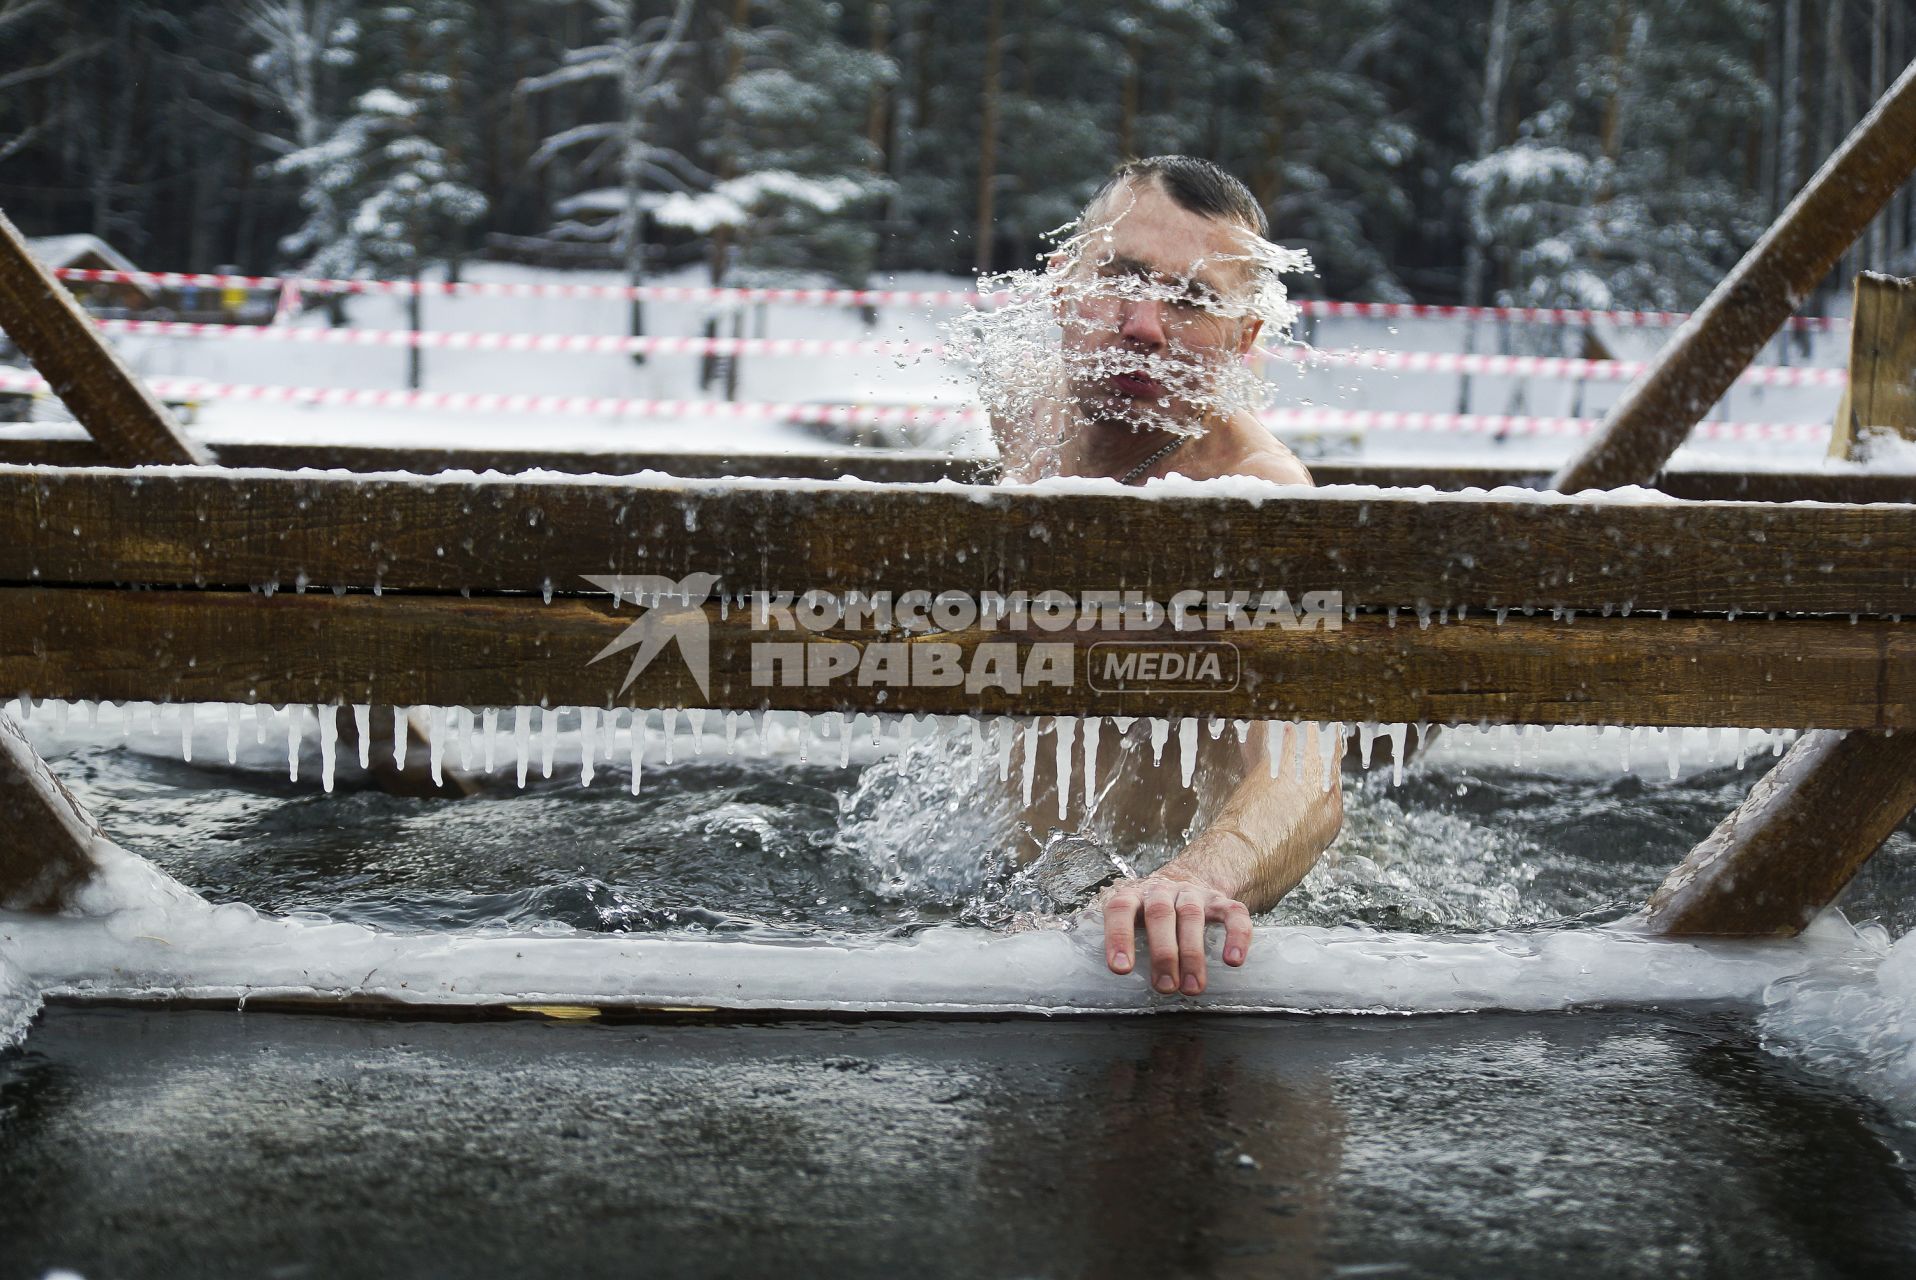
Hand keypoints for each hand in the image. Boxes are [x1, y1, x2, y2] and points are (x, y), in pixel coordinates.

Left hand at [1095, 867, 1252, 995]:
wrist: (1187, 878)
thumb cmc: (1150, 913)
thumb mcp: (1131, 919)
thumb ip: (1120, 941)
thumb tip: (1101, 983)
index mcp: (1133, 895)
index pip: (1120, 910)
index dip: (1118, 937)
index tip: (1121, 970)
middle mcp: (1162, 890)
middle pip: (1159, 914)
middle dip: (1162, 953)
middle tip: (1165, 988)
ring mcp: (1193, 894)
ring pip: (1192, 916)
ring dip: (1193, 954)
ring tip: (1192, 987)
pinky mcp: (1221, 901)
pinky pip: (1234, 914)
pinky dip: (1237, 936)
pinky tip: (1234, 961)